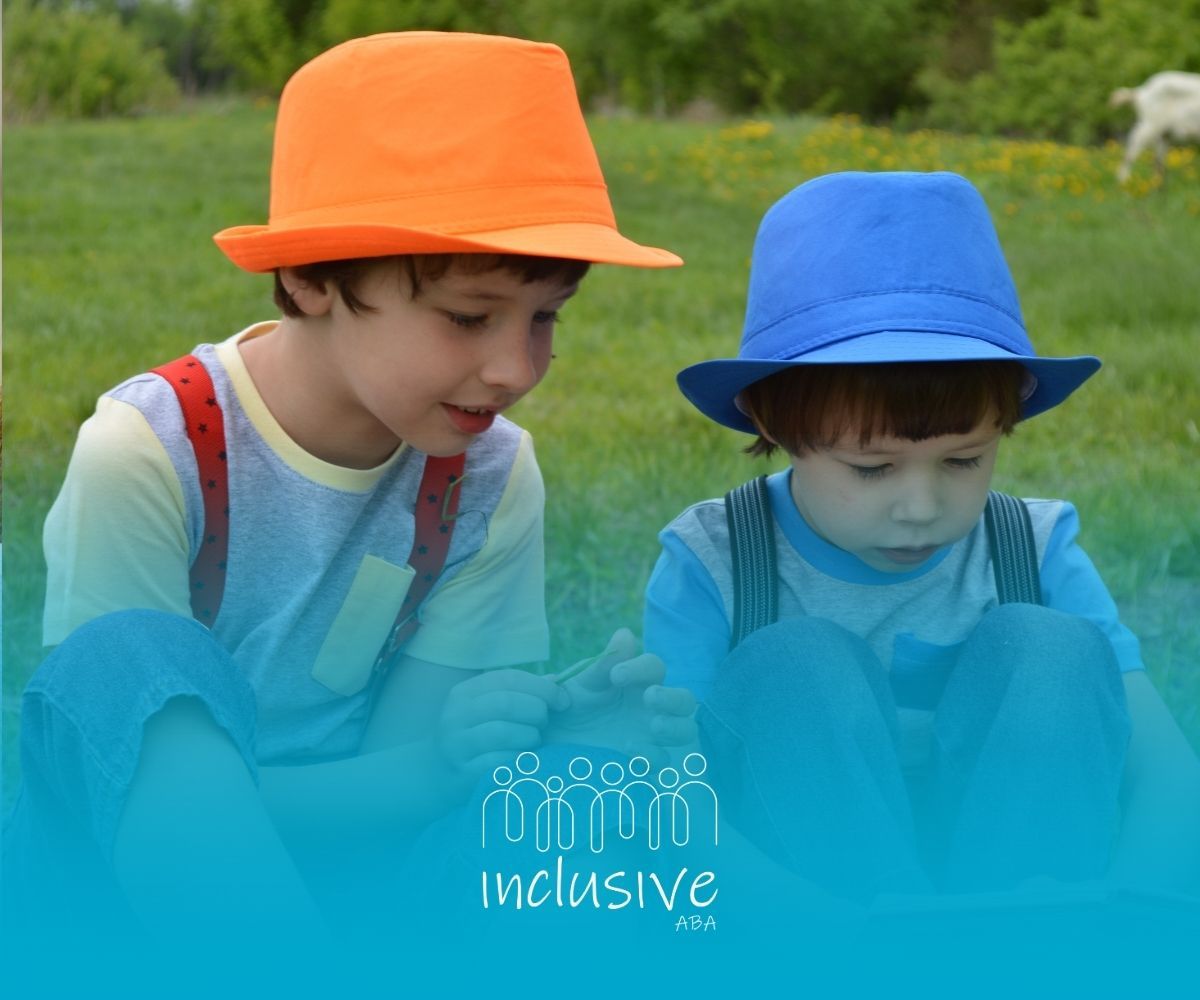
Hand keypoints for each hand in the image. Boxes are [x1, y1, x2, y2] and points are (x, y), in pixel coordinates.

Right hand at [436, 668, 567, 778]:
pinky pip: (499, 762)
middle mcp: (456, 715)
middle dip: (536, 711)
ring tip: (534, 741)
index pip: (509, 679)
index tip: (563, 701)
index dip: (542, 688)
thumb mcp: (487, 708)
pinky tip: (524, 761)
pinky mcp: (463, 772)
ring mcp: (457, 744)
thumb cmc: (473, 736)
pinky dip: (519, 760)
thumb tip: (556, 681)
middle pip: (507, 703)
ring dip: (529, 737)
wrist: (434, 774)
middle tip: (545, 723)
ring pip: (503, 732)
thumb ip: (519, 693)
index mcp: (466, 692)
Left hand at [546, 628, 697, 760]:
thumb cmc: (570, 707)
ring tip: (655, 726)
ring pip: (686, 731)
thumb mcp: (580, 685)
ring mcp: (652, 737)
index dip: (640, 668)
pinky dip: (652, 756)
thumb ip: (603, 665)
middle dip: (672, 698)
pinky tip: (629, 749)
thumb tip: (626, 634)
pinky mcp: (644, 763)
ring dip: (675, 727)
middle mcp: (652, 709)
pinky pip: (664, 762)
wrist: (552, 744)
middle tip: (650, 698)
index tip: (616, 676)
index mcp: (637, 683)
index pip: (654, 668)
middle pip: (685, 700)